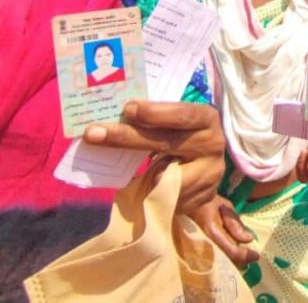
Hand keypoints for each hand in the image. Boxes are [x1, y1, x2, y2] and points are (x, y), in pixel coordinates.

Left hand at [84, 101, 224, 213]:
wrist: (205, 166)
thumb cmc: (181, 136)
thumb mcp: (175, 123)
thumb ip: (153, 121)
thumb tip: (111, 119)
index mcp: (207, 118)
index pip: (183, 114)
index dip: (155, 112)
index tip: (126, 109)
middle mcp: (213, 144)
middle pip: (166, 142)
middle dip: (127, 137)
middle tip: (94, 133)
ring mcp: (210, 173)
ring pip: (166, 176)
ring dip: (140, 174)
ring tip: (121, 168)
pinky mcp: (203, 197)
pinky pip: (168, 198)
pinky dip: (151, 193)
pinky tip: (144, 187)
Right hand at [194, 195, 258, 267]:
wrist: (184, 201)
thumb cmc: (206, 202)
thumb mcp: (224, 207)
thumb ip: (235, 224)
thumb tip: (249, 239)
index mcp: (212, 231)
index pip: (232, 251)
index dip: (245, 255)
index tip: (256, 255)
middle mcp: (205, 243)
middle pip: (226, 260)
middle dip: (241, 260)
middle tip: (251, 255)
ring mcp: (200, 248)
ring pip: (221, 260)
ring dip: (233, 259)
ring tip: (244, 253)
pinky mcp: (198, 249)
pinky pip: (215, 256)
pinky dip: (226, 256)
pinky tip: (233, 250)